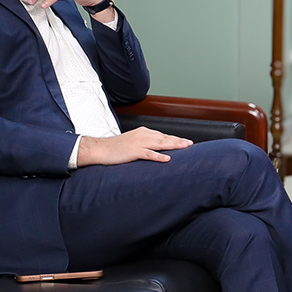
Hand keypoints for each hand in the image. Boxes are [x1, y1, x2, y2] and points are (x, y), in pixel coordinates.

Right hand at [76, 127, 190, 165]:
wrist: (100, 149)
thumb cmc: (115, 148)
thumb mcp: (133, 143)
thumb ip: (145, 145)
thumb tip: (156, 150)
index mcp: (143, 132)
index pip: (163, 135)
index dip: (175, 138)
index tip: (186, 142)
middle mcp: (142, 135)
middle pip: (164, 138)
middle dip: (178, 141)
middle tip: (190, 144)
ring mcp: (138, 143)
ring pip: (160, 144)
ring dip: (173, 145)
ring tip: (185, 147)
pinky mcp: (133, 151)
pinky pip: (148, 154)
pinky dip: (158, 156)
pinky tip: (167, 159)